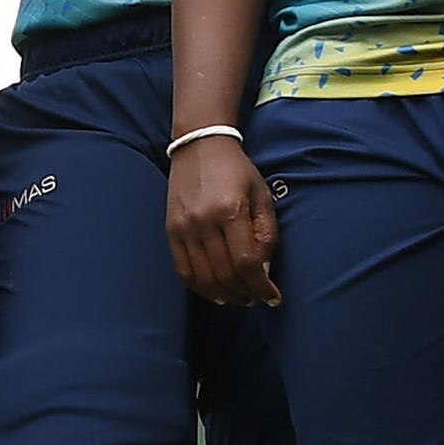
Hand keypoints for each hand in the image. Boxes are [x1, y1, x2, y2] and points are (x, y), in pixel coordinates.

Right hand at [167, 131, 278, 307]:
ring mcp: (183, 228)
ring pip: (203, 278)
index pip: (246, 263)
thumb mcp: (262, 196)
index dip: (261, 287)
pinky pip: (183, 270)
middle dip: (245, 294)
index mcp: (229, 211)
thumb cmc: (237, 171)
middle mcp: (202, 222)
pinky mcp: (170, 230)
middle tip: (257, 299)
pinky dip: (200, 287)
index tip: (273, 298)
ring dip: (224, 296)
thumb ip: (266, 234)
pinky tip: (215, 291)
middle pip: (224, 275)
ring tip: (239, 298)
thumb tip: (263, 273)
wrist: (200, 145)